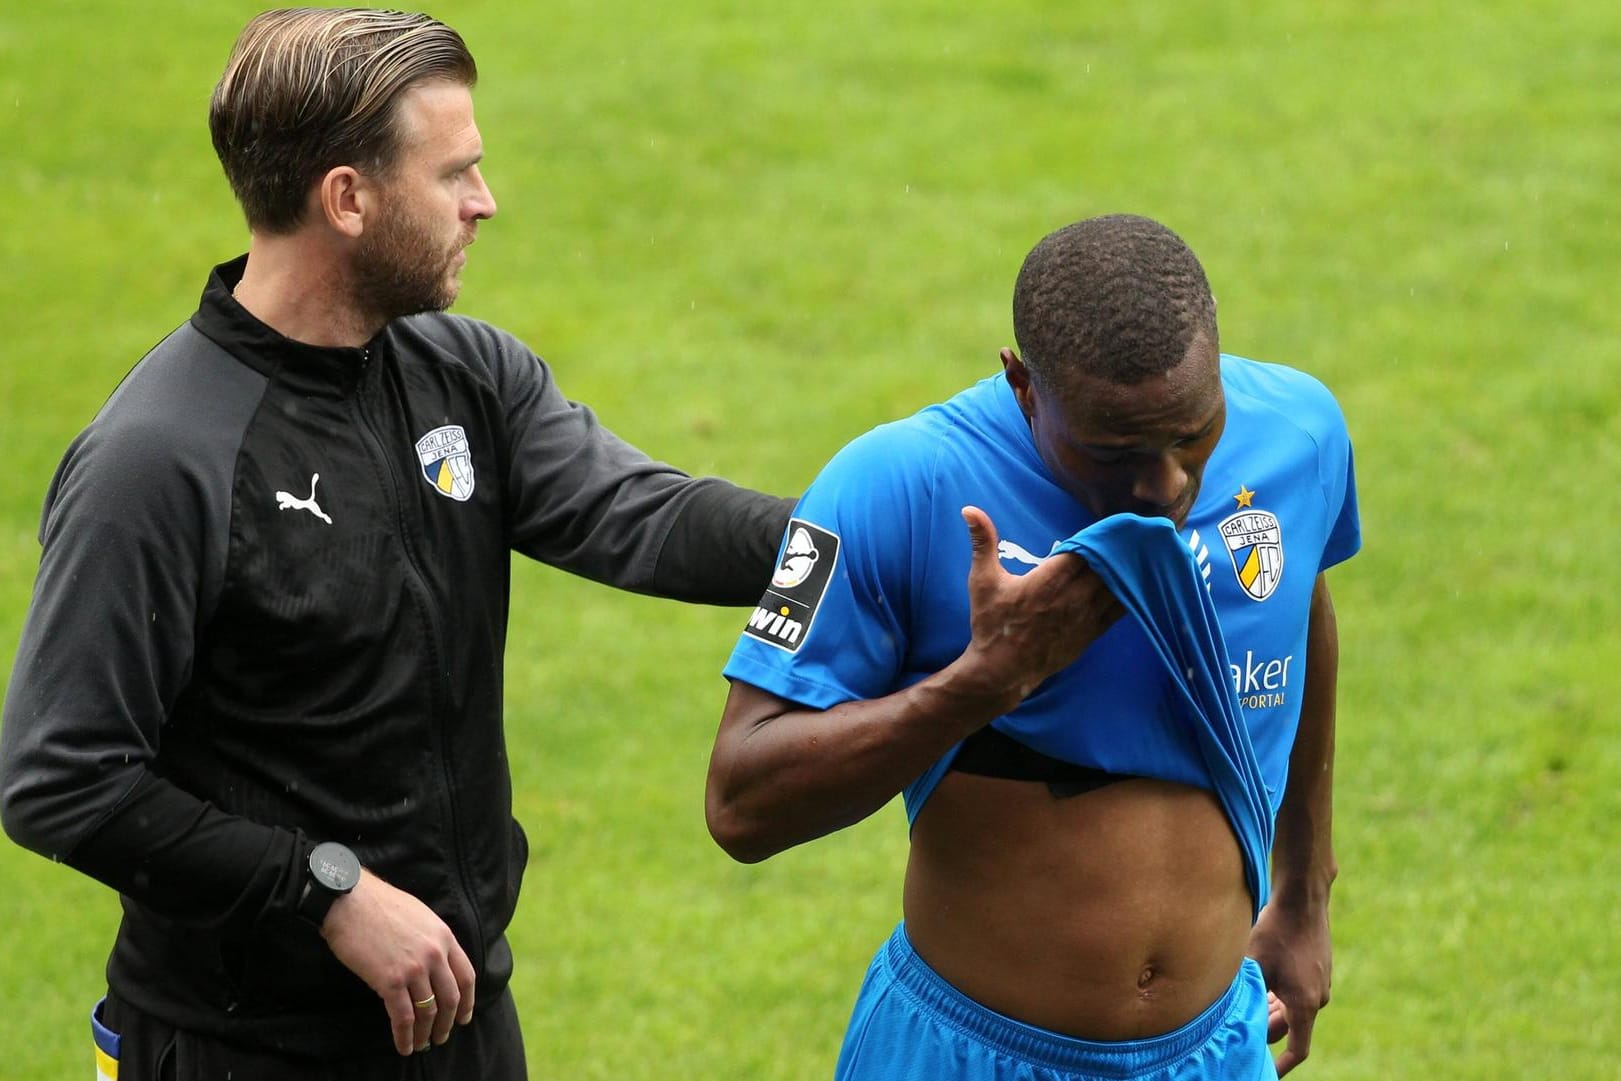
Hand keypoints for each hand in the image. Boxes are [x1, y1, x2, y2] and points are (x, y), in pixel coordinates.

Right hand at [320, 869, 476, 1054]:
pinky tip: (404, 1046)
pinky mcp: (390, 981)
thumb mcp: (420, 916)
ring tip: (423, 1044)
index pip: (466, 976)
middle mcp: (434, 954)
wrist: (349, 901)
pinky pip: (403, 1017)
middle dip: (448, 1022)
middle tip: (442, 1037)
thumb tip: (435, 964)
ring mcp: (414, 969)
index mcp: (444, 937)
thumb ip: (432, 940)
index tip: (463, 1017)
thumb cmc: (379, 905)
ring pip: (428, 1011)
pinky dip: (405, 1036)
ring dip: (427, 1033)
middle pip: (451, 998)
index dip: (467, 1001)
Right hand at [957, 506, 1124, 708]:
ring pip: (1118, 586)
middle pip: (1107, 564)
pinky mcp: (1091, 633)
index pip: (1085, 549)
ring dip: (1128, 568)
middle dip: (1118, 548)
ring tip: (1142, 551)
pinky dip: (1131, 593)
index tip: (1110, 522)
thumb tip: (969, 509)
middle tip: (1134, 531)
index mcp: (1048, 580)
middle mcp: (1072, 597)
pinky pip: (1120, 609)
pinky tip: (1141, 582)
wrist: (1001, 671)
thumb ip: (982, 542)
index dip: (1099, 535)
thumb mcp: (982, 581)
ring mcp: (1085, 616)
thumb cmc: (991, 624)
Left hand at [1248, 898, 1331, 1074]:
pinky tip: (1259, 985)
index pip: (1297, 1050)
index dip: (1280, 1066)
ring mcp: (1321, 984)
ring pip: (1292, 1009)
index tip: (1265, 1072)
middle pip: (1289, 1028)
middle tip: (1237, 1028)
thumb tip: (1228, 1015)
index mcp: (1305, 1004)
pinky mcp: (1319, 970)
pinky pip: (1297, 993)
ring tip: (1244, 1003)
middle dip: (1263, 1029)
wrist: (1303, 899)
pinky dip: (1278, 996)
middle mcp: (1318, 998)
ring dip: (1269, 1010)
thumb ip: (1246, 993)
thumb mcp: (1254, 964)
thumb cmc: (1276, 931)